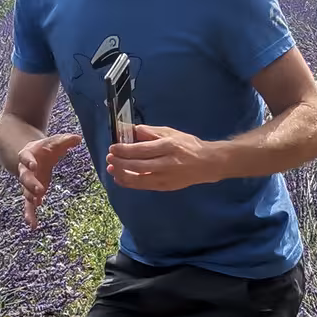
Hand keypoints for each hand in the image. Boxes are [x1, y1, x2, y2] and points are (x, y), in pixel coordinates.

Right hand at [17, 132, 81, 226]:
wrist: (32, 154)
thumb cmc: (45, 148)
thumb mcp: (54, 142)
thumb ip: (65, 140)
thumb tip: (78, 138)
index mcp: (28, 155)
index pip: (26, 158)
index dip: (28, 161)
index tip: (34, 165)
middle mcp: (24, 170)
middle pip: (25, 177)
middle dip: (31, 184)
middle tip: (40, 190)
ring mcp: (27, 183)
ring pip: (25, 192)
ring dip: (31, 198)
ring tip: (37, 204)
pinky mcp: (31, 192)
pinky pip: (28, 205)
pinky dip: (30, 214)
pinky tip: (32, 225)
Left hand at [107, 125, 224, 190]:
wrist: (207, 163)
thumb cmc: (188, 145)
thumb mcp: (170, 133)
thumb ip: (149, 131)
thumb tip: (130, 129)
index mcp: (168, 146)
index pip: (142, 149)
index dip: (124, 150)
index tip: (112, 148)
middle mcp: (167, 163)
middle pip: (138, 165)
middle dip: (120, 162)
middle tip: (109, 158)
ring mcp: (166, 177)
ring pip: (139, 179)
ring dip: (122, 174)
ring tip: (111, 169)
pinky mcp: (165, 187)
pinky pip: (143, 186)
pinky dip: (130, 183)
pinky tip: (121, 178)